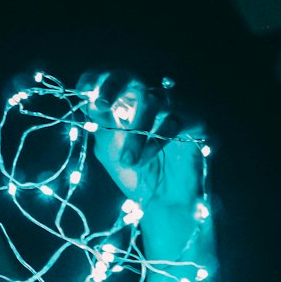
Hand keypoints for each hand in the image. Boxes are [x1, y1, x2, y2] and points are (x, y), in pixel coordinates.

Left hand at [88, 76, 209, 238]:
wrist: (164, 205)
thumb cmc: (137, 177)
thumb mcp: (112, 151)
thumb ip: (102, 127)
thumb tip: (89, 102)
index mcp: (127, 103)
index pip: (111, 79)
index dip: (97, 79)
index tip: (84, 89)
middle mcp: (150, 99)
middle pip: (133, 76)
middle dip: (114, 86)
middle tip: (101, 103)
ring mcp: (174, 108)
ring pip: (153, 99)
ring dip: (135, 131)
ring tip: (127, 160)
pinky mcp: (196, 122)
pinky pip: (174, 122)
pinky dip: (154, 142)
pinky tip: (144, 160)